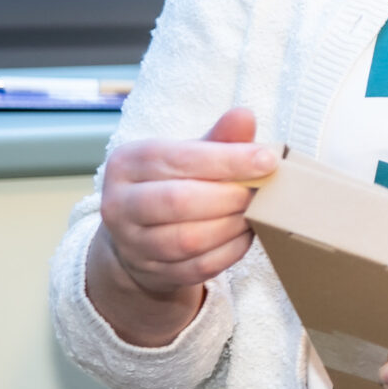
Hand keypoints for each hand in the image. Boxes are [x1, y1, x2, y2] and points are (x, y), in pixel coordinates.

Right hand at [86, 109, 276, 346]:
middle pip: (179, 201)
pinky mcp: (152, 272)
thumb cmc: (175, 183)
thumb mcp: (191, 155)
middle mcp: (119, 203)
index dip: (229, 160)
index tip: (268, 161)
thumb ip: (219, 138)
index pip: (181, 158)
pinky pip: (198, 267)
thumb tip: (244, 116)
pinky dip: (231, 252)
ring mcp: (131, 243)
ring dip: (232, 226)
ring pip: (188, 239)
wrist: (142, 234)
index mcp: (128, 162)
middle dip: (230, 196)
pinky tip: (246, 235)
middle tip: (263, 192)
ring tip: (257, 213)